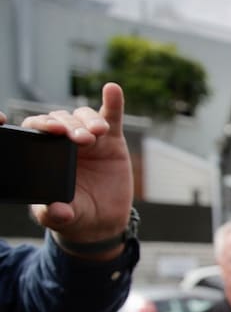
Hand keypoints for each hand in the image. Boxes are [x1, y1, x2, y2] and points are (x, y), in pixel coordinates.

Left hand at [22, 83, 132, 242]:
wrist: (103, 220)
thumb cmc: (76, 214)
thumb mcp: (63, 217)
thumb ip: (56, 213)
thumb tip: (58, 211)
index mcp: (44, 154)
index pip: (36, 129)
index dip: (41, 124)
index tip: (50, 129)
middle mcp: (63, 141)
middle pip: (61, 120)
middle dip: (70, 126)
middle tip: (82, 141)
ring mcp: (89, 139)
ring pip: (83, 117)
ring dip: (89, 120)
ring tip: (97, 133)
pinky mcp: (112, 140)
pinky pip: (111, 116)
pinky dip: (113, 102)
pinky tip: (112, 90)